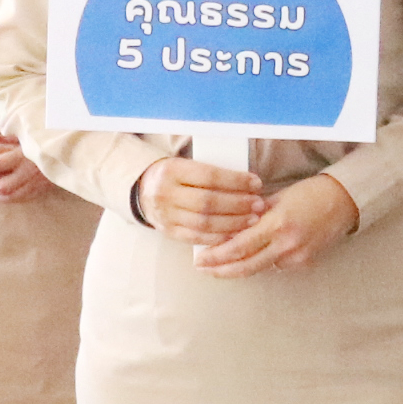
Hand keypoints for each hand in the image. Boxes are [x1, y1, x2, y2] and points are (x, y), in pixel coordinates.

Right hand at [136, 152, 264, 246]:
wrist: (144, 190)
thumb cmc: (176, 176)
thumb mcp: (186, 165)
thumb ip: (211, 173)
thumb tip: (248, 182)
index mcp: (172, 170)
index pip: (209, 176)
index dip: (235, 181)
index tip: (256, 182)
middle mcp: (165, 193)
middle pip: (208, 202)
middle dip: (238, 204)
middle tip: (258, 204)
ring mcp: (166, 215)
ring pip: (204, 223)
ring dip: (233, 223)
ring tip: (252, 219)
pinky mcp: (169, 232)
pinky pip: (197, 238)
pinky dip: (219, 237)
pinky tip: (236, 233)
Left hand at [196, 171, 358, 277]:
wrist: (343, 202)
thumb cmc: (310, 193)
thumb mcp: (277, 198)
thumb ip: (253, 215)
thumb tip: (228, 227)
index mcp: (277, 224)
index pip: (238, 247)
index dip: (216, 256)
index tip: (200, 258)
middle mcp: (287, 244)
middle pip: (246, 266)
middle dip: (221, 270)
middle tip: (204, 269)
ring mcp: (297, 256)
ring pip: (260, 268)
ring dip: (240, 266)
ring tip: (221, 264)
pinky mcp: (305, 263)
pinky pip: (277, 266)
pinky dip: (264, 260)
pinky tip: (257, 254)